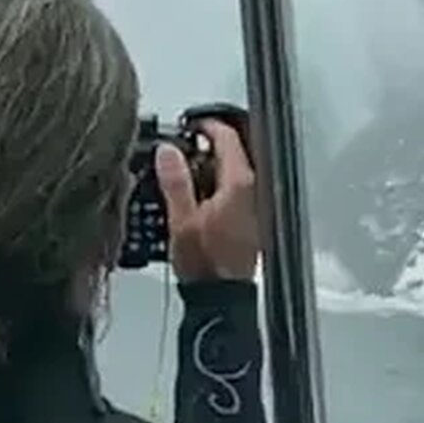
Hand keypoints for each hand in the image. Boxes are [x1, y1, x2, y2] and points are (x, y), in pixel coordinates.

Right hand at [155, 119, 259, 281]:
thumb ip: (175, 182)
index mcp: (238, 184)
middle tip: (184, 145)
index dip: (208, 125)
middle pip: (235, 151)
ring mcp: (254, 204)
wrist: (221, 297)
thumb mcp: (181, 220)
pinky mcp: (250, 218)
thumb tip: (169, 152)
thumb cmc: (206, 265)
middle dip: (209, 144)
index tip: (191, 125)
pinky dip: (218, 182)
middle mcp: (253, 191)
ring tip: (186, 168)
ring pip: (235, 170)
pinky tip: (198, 193)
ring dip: (212, 164)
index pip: (228, 137)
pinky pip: (236, 188)